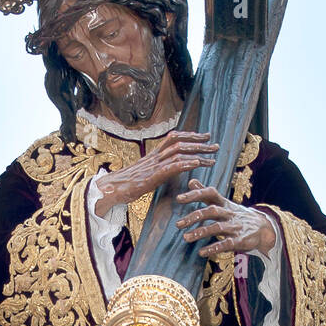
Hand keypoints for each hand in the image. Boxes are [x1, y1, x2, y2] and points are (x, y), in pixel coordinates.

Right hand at [93, 130, 218, 210]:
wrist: (110, 190)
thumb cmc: (124, 185)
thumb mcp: (142, 175)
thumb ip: (155, 170)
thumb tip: (165, 171)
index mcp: (152, 155)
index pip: (174, 138)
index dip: (190, 136)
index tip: (203, 137)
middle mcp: (154, 156)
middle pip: (180, 142)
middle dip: (199, 142)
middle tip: (214, 144)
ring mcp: (153, 165)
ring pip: (179, 152)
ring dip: (198, 152)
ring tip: (212, 156)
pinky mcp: (152, 176)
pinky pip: (171, 166)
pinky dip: (186, 163)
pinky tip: (197, 163)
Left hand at [176, 180, 275, 257]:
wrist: (263, 228)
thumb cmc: (237, 215)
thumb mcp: (223, 203)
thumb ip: (206, 193)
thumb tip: (191, 181)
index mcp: (224, 203)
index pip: (210, 193)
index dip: (196, 194)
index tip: (179, 199)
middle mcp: (229, 213)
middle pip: (212, 211)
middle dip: (194, 216)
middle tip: (178, 224)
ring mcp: (235, 227)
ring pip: (217, 228)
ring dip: (200, 232)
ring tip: (186, 238)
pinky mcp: (240, 241)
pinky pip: (226, 244)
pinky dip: (213, 248)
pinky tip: (201, 252)